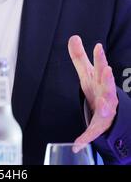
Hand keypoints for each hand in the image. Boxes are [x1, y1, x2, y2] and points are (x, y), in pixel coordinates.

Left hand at [68, 35, 117, 150]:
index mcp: (100, 80)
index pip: (100, 66)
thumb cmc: (97, 90)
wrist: (108, 114)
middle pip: (107, 84)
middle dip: (107, 77)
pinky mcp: (99, 127)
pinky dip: (85, 138)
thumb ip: (79, 57)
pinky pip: (93, 133)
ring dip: (105, 104)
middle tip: (107, 69)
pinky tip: (77, 143)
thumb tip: (73, 37)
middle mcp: (106, 94)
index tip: (98, 47)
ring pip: (107, 108)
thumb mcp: (87, 74)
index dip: (99, 58)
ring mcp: (105, 111)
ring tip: (102, 103)